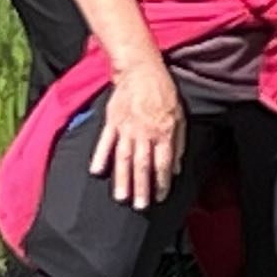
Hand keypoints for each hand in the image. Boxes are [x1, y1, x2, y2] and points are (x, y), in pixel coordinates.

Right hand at [96, 56, 182, 208]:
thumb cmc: (164, 91)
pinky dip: (100, 156)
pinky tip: (96, 171)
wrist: (141, 69)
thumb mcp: (180, 114)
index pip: (163, 162)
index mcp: (164, 131)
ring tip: (121, 197)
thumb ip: (179, 142)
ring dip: (122, 179)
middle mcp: (145, 132)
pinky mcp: (112, 121)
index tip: (160, 197)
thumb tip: (177, 167)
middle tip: (140, 207)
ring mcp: (126, 128)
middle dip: (142, 187)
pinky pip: (105, 142)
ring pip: (124, 158)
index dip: (162, 181)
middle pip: (143, 164)